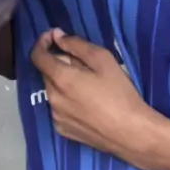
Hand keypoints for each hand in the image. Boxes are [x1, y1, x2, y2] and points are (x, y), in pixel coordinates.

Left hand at [31, 29, 162, 169]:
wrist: (131, 134)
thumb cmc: (120, 93)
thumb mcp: (103, 60)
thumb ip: (76, 45)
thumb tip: (57, 36)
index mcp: (61, 79)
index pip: (37, 56)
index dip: (42, 42)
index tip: (53, 36)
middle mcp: (53, 99)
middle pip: (47, 72)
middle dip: (59, 62)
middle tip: (83, 63)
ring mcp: (56, 117)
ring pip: (53, 90)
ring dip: (62, 81)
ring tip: (87, 84)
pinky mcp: (63, 130)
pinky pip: (58, 107)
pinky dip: (66, 99)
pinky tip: (86, 102)